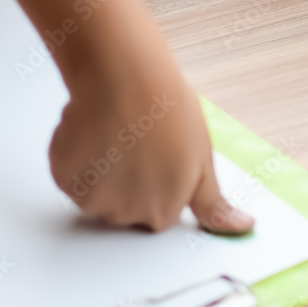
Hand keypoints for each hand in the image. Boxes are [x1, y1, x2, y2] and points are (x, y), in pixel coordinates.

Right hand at [47, 26, 254, 233]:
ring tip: (115, 133)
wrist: (125, 78)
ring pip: (95, 194)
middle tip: (136, 142)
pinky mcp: (65, 179)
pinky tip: (92, 131)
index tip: (158, 156)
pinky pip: (70, 176)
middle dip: (129, 181)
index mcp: (164, 210)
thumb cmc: (166, 110)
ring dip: (101, 170)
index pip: (159, 213)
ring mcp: (93, 199)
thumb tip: (242, 228)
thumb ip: (214, 204)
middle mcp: (128, 214)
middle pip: (124, 208)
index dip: (159, 182)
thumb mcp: (204, 158)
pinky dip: (76, 158)